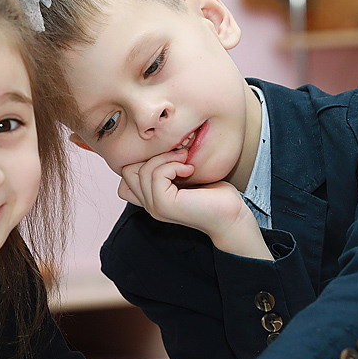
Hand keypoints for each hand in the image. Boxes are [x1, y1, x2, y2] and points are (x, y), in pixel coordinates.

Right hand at [117, 152, 269, 258]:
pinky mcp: (164, 205)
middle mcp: (149, 205)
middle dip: (152, 155)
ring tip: (186, 162)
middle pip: (127, 171)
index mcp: (152, 198)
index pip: (126, 175)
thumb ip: (167, 168)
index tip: (170, 157)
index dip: (143, 159)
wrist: (231, 215)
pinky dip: (173, 165)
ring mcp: (155, 207)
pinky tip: (189, 170)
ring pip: (141, 170)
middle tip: (179, 156)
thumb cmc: (214, 194)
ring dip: (166, 158)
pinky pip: (156, 175)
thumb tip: (157, 143)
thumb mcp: (184, 176)